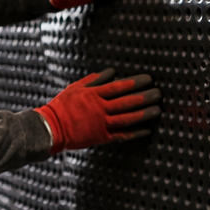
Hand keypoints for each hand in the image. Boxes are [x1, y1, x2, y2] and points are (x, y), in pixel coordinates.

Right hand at [35, 70, 160, 152]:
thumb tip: (112, 73)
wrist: (51, 127)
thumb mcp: (76, 88)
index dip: (136, 83)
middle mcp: (100, 109)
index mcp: (94, 95)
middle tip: (159, 94)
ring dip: (144, 114)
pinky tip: (147, 129)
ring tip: (157, 110)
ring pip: (127, 118)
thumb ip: (94, 80)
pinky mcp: (101, 137)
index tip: (149, 80)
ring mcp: (102, 124)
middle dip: (145, 97)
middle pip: (127, 102)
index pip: (119, 86)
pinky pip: (121, 135)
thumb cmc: (63, 106)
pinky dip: (135, 133)